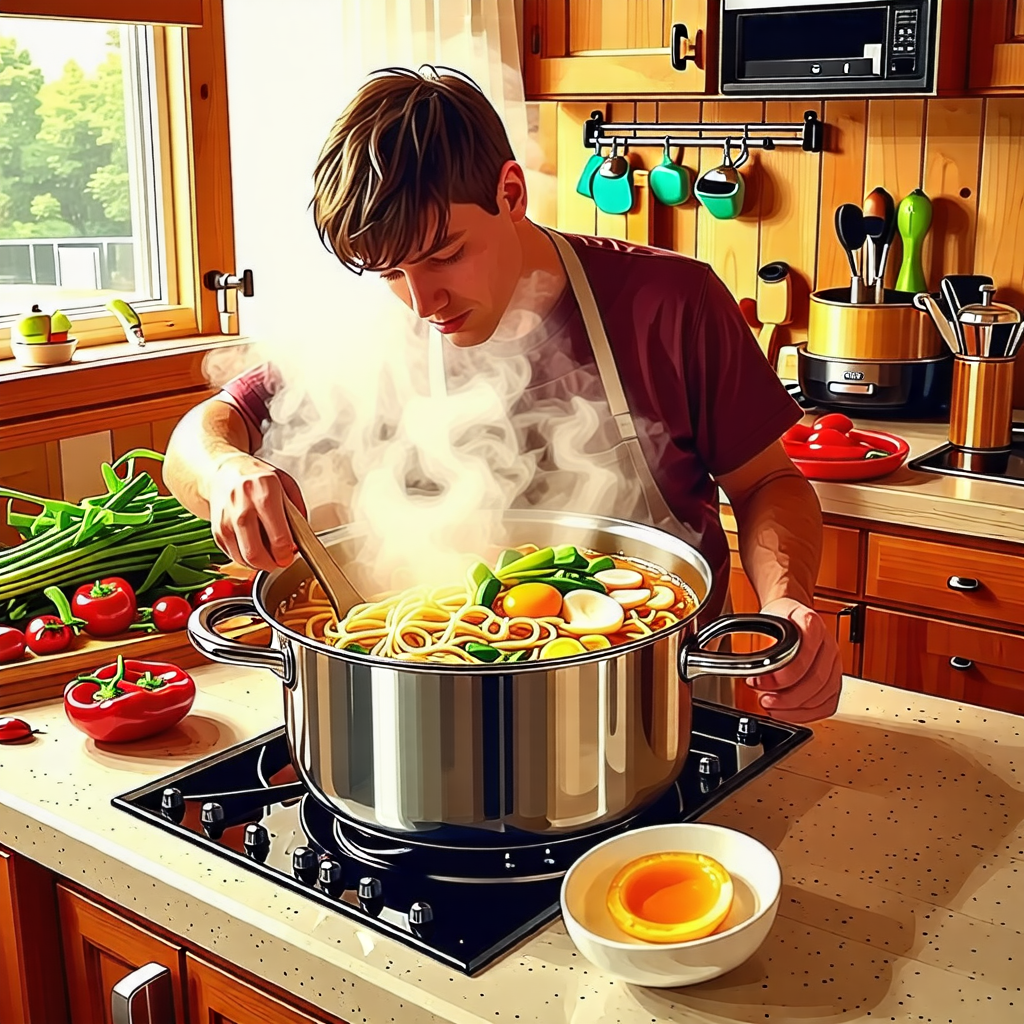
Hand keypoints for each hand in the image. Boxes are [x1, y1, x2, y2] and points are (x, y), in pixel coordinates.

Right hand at [206, 451, 306, 571]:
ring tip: (270, 556)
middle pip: (256, 552)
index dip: (286, 552)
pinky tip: (255, 548)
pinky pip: (233, 556)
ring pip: (243, 558)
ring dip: (260, 564)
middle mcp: (242, 506)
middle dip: (273, 564)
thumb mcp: (285, 484)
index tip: (291, 554)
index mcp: (264, 491)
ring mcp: (226, 519)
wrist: (224, 471)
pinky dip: (246, 559)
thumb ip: (297, 510)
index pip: (278, 535)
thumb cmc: (257, 477)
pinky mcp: (217, 531)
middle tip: (281, 561)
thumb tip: (303, 537)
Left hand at [748, 597, 841, 723]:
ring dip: (794, 708)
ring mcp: (834, 664)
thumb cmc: (780, 619)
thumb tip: (754, 670)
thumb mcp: (766, 620)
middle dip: (787, 696)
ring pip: (823, 696)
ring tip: (771, 706)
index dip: (786, 673)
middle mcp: (828, 645)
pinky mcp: (834, 680)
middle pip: (817, 679)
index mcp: (811, 624)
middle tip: (764, 699)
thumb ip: (762, 643)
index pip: (806, 653)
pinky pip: (827, 705)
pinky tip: (787, 712)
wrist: (792, 616)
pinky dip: (807, 714)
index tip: (763, 681)